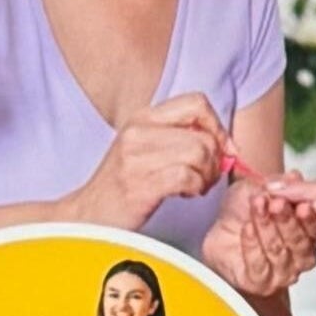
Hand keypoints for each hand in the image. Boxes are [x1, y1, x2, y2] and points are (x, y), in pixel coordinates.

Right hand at [65, 95, 228, 228]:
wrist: (88, 213)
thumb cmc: (125, 183)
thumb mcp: (147, 147)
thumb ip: (181, 137)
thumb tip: (228, 144)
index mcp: (143, 117)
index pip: (197, 102)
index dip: (217, 126)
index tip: (221, 149)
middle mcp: (138, 131)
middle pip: (205, 135)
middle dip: (217, 159)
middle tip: (207, 176)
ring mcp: (136, 156)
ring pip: (200, 153)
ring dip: (208, 175)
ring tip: (196, 186)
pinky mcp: (140, 183)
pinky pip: (187, 176)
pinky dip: (196, 187)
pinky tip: (186, 193)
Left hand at [201, 183, 315, 296]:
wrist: (218, 232)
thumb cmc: (243, 212)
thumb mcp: (260, 188)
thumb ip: (279, 184)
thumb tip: (295, 176)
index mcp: (310, 234)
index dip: (310, 215)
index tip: (302, 201)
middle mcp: (301, 256)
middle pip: (300, 241)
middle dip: (287, 219)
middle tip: (277, 202)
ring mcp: (282, 272)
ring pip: (278, 252)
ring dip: (266, 227)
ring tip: (257, 207)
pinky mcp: (260, 282)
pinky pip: (258, 265)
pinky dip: (251, 245)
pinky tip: (247, 228)